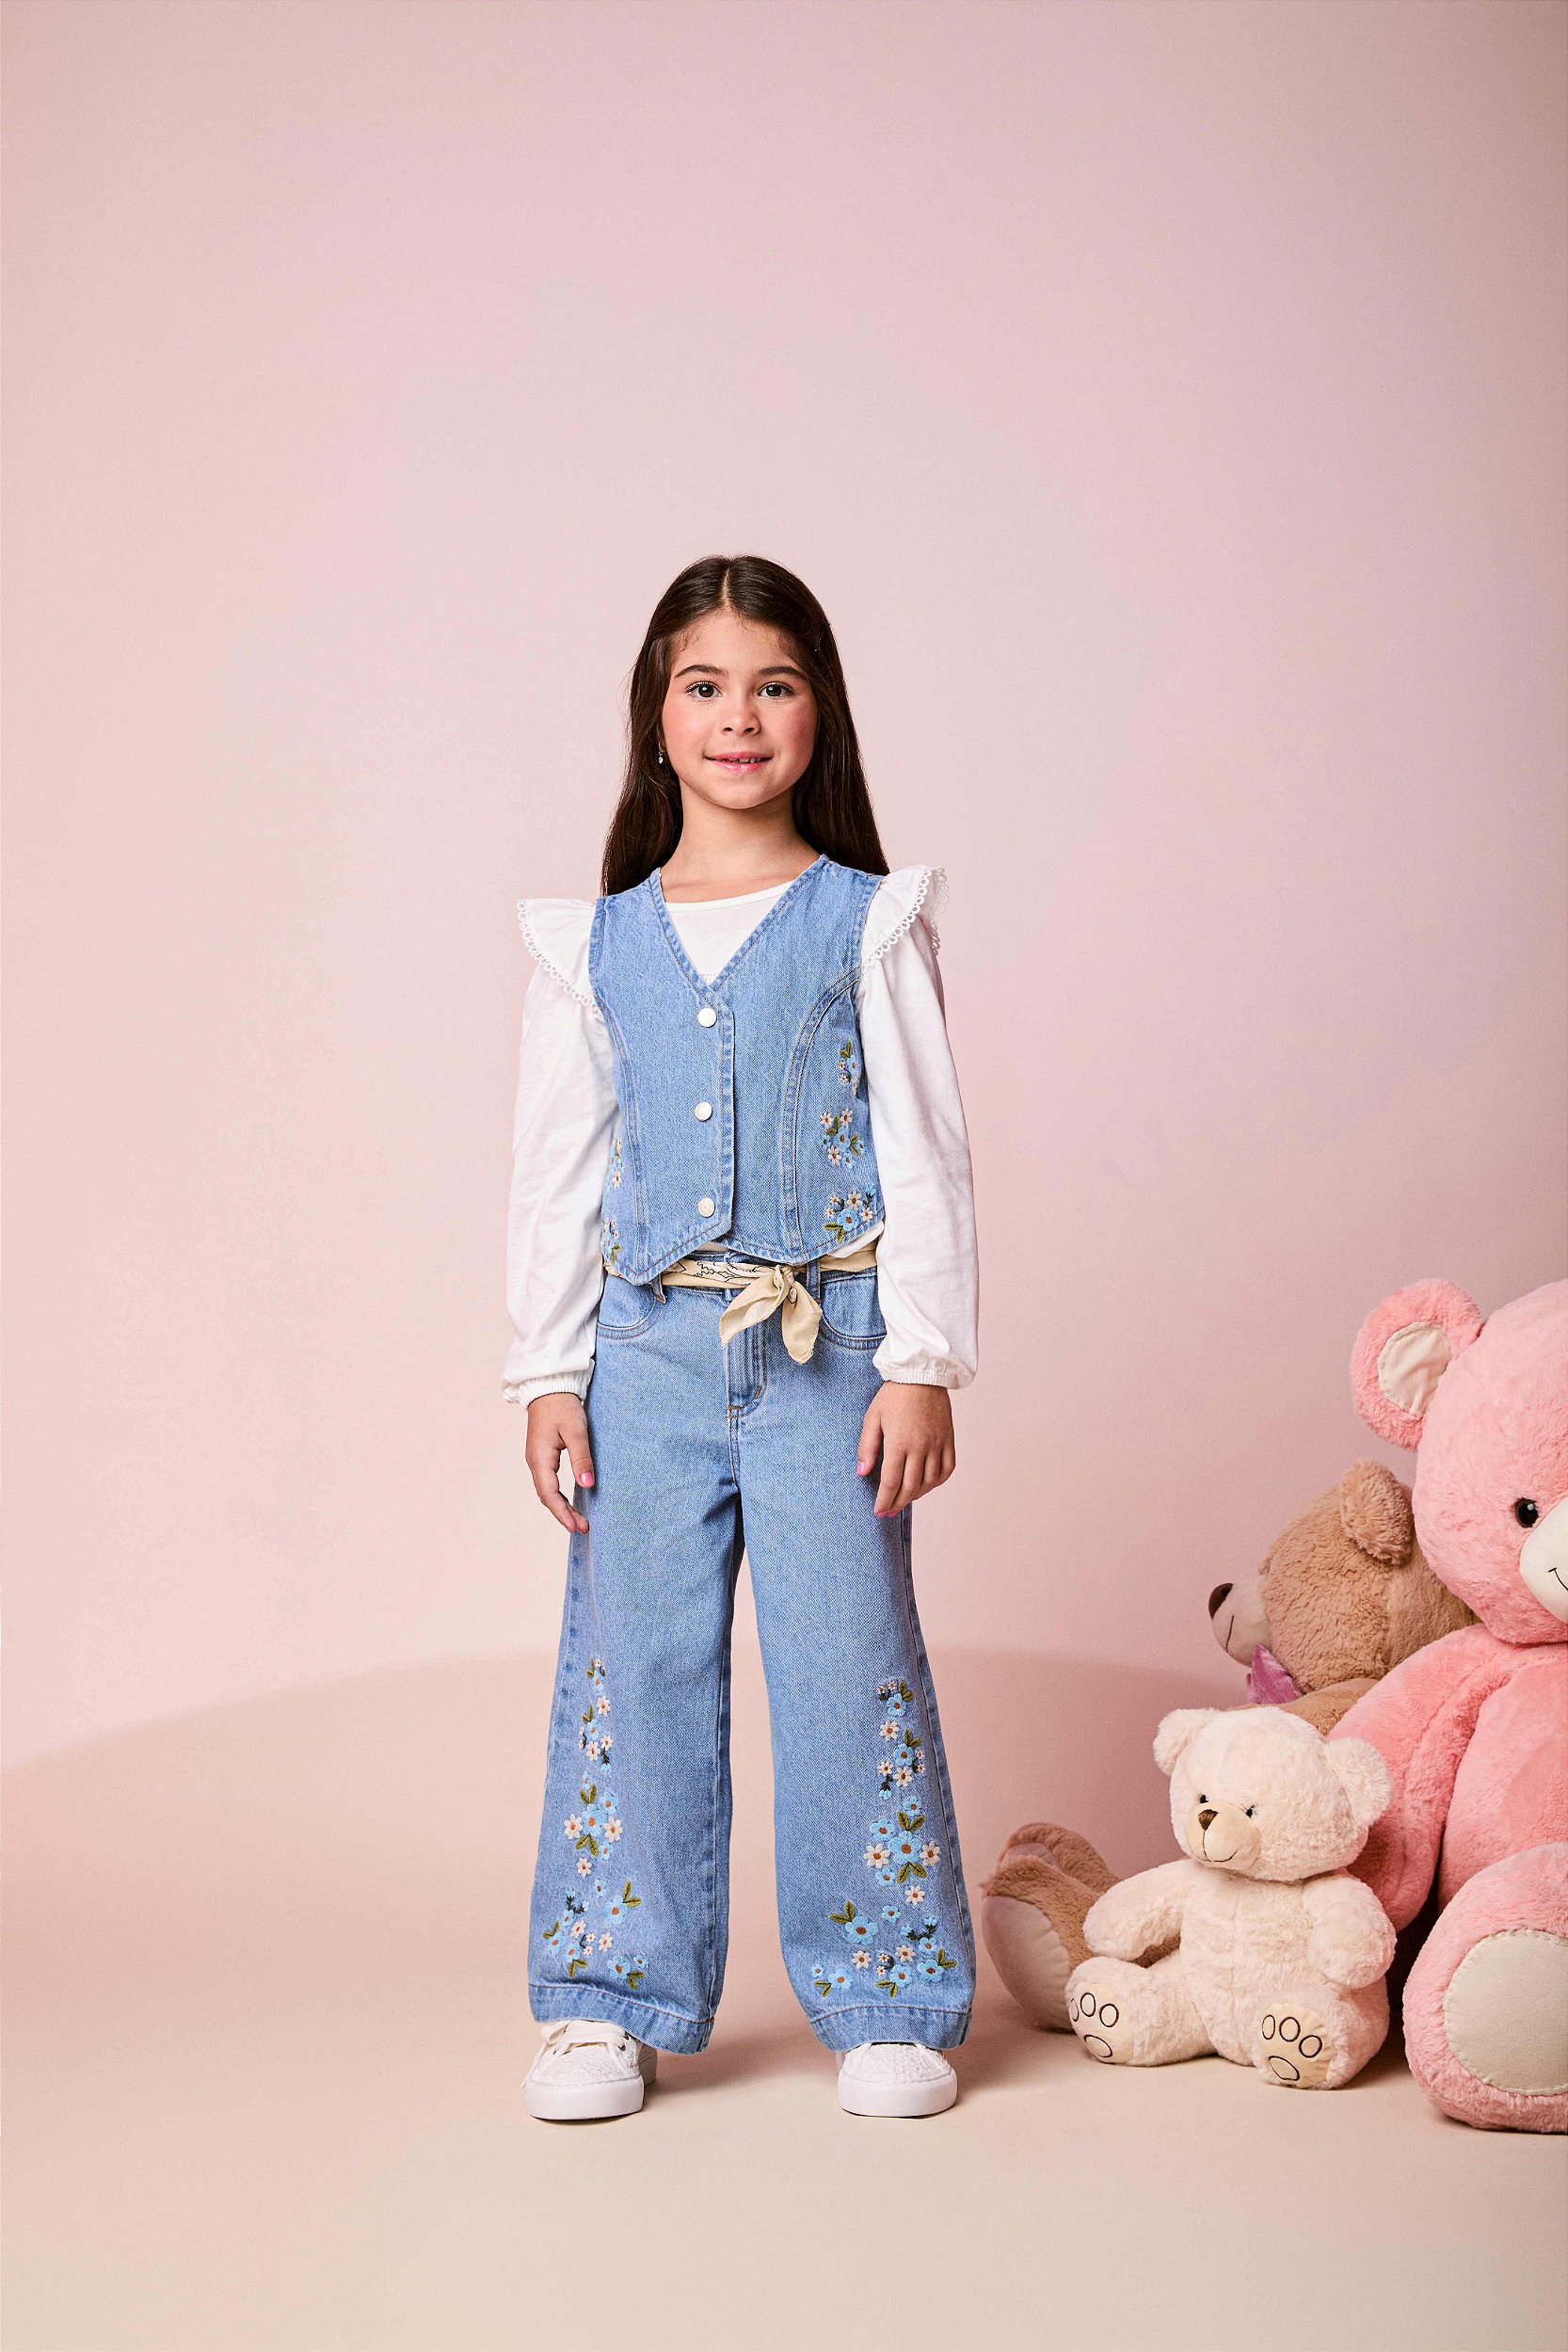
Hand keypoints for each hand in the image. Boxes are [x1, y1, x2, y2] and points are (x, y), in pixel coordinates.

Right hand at [525, 1393, 594, 1533]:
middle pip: (547, 1496)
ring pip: (547, 1490)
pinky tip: (570, 1500)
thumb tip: (587, 1485)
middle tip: (582, 1527)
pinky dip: (559, 1495)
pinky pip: (549, 1481)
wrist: (550, 1386)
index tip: (575, 1527)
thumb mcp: (576, 1431)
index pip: (549, 1494)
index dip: (562, 1512)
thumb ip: (581, 1459)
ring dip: (562, 1506)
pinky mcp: (543, 1454)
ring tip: (578, 1520)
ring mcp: (537, 1459)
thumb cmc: (562, 1406)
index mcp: (540, 1458)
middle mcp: (535, 1462)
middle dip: (563, 1513)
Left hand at [857, 1382, 955, 1516]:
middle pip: (911, 1487)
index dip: (884, 1500)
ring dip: (916, 1495)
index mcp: (899, 1442)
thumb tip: (861, 1473)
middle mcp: (921, 1446)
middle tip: (888, 1512)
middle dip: (898, 1503)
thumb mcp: (872, 1417)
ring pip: (930, 1481)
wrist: (921, 1374)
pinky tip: (926, 1485)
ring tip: (904, 1500)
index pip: (891, 1482)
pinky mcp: (949, 1439)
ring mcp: (938, 1444)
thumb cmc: (893, 1395)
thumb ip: (867, 1447)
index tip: (878, 1511)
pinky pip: (947, 1469)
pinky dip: (937, 1482)